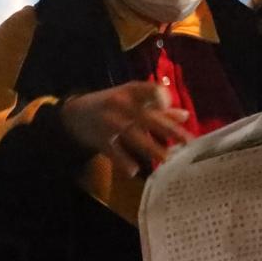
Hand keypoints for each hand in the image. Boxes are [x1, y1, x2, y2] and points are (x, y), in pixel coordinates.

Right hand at [60, 81, 194, 176]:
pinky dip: (123, 161)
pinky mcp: (99, 138)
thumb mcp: (134, 100)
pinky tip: (134, 170)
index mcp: (132, 91)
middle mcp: (121, 103)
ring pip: (132, 134)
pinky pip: (113, 150)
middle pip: (147, 116)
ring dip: (150, 146)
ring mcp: (109, 121)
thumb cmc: (113, 104)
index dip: (164, 99)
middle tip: (186, 142)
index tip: (176, 112)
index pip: (151, 90)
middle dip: (168, 129)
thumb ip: (158, 108)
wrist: (75, 113)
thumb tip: (185, 116)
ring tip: (166, 158)